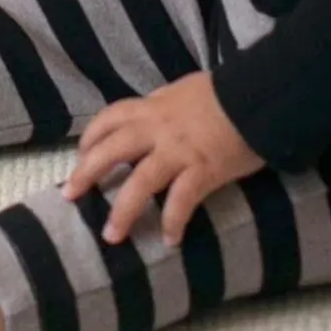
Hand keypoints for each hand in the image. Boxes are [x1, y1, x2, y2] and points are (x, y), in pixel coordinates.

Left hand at [63, 73, 260, 245]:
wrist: (260, 97)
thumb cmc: (228, 93)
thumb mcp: (185, 90)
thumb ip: (164, 106)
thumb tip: (151, 114)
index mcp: (152, 106)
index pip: (110, 118)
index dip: (91, 137)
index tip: (81, 155)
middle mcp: (158, 128)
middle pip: (112, 150)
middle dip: (87, 173)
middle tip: (70, 195)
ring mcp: (179, 150)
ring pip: (140, 182)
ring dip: (122, 211)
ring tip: (111, 236)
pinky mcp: (203, 169)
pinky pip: (182, 200)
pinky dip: (174, 221)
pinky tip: (170, 240)